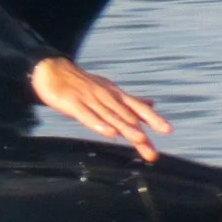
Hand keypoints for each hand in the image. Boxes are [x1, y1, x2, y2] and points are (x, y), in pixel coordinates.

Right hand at [32, 57, 170, 158]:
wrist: (53, 69)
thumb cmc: (84, 84)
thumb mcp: (110, 91)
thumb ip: (131, 102)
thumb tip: (153, 104)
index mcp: (116, 95)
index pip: (138, 109)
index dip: (154, 119)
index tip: (168, 130)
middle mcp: (106, 97)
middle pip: (126, 117)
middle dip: (141, 134)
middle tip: (154, 151)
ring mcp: (90, 100)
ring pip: (110, 117)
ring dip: (126, 129)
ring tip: (140, 140)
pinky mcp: (73, 104)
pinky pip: (87, 116)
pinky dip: (99, 125)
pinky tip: (109, 134)